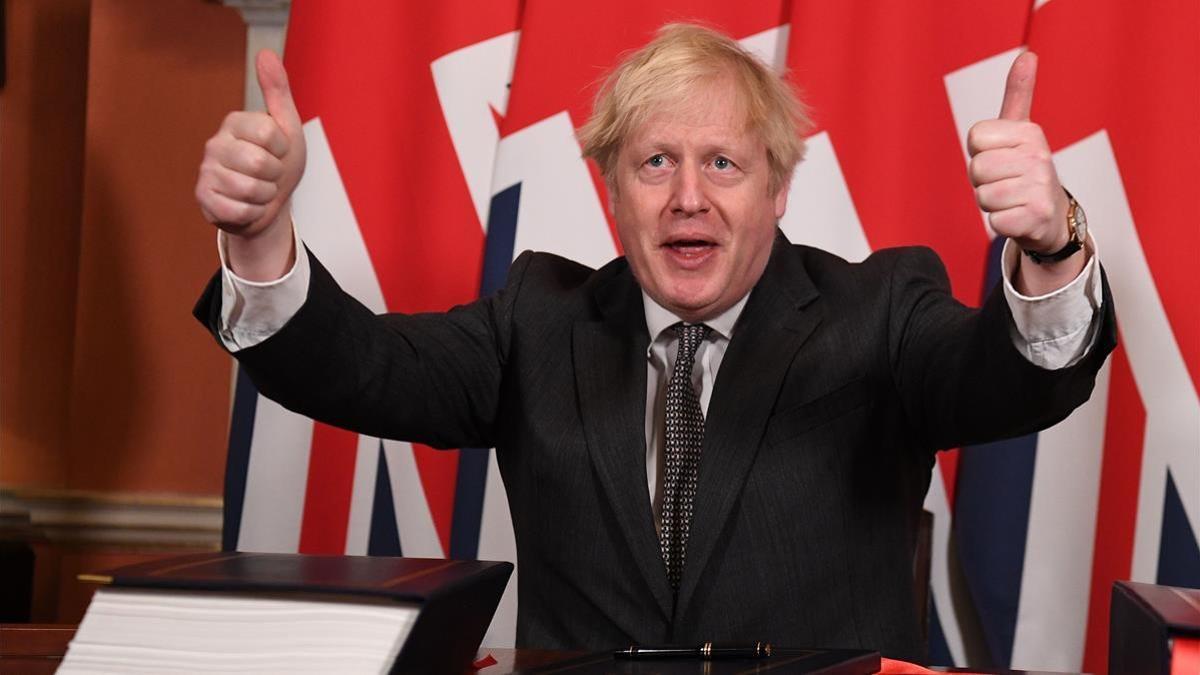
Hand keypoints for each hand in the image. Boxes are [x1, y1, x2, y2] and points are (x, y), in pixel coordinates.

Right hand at [195, 50, 305, 242]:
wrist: (270, 205)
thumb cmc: (279, 164)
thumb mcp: (287, 127)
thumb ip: (277, 91)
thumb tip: (265, 53)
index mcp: (236, 122)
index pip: (270, 134)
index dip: (284, 150)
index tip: (279, 152)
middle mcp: (215, 143)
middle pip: (260, 163)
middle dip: (275, 176)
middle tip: (269, 174)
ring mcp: (206, 171)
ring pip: (250, 190)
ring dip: (265, 196)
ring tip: (260, 190)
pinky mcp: (203, 198)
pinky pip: (239, 211)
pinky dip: (252, 213)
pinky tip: (247, 205)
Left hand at [967, 52, 1069, 255]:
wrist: (1052, 216)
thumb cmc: (1025, 170)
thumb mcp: (1021, 131)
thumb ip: (1018, 94)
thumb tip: (1027, 54)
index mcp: (1030, 132)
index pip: (975, 138)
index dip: (980, 152)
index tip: (1000, 157)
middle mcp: (1039, 157)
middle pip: (976, 169)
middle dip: (983, 180)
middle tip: (1005, 182)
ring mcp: (1039, 188)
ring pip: (982, 196)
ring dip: (991, 203)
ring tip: (1011, 199)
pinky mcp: (1036, 217)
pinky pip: (994, 221)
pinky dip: (1000, 223)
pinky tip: (1018, 216)